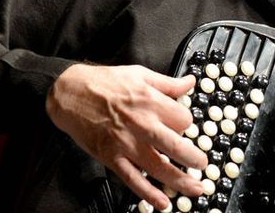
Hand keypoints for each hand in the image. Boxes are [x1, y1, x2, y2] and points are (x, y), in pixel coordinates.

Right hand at [46, 63, 206, 210]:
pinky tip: (162, 203)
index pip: (184, 119)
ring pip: (159, 167)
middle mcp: (142, 124)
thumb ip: (169, 83)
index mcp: (151, 101)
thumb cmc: (106, 82)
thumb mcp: (141, 75)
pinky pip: (133, 179)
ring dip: (180, 181)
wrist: (71, 93)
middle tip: (203, 165)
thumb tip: (191, 82)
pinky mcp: (111, 157)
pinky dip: (148, 193)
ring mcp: (126, 143)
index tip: (184, 127)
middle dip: (194, 158)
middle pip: (177, 146)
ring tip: (196, 188)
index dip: (187, 124)